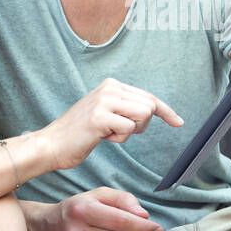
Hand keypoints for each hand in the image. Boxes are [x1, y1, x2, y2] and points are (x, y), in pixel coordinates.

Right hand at [38, 78, 182, 171]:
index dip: (166, 111)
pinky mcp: (100, 117)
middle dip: (141, 125)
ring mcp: (104, 100)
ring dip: (130, 131)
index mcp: (111, 85)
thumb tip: (153, 109)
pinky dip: (119, 139)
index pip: (148, 96)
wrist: (51, 145)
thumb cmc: (80, 134)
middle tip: (117, 131)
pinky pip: (129, 129)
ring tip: (108, 133)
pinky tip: (101, 137)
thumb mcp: (106, 113)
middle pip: (150, 106)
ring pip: (143, 115)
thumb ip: (126, 107)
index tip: (178, 122)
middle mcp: (109, 88)